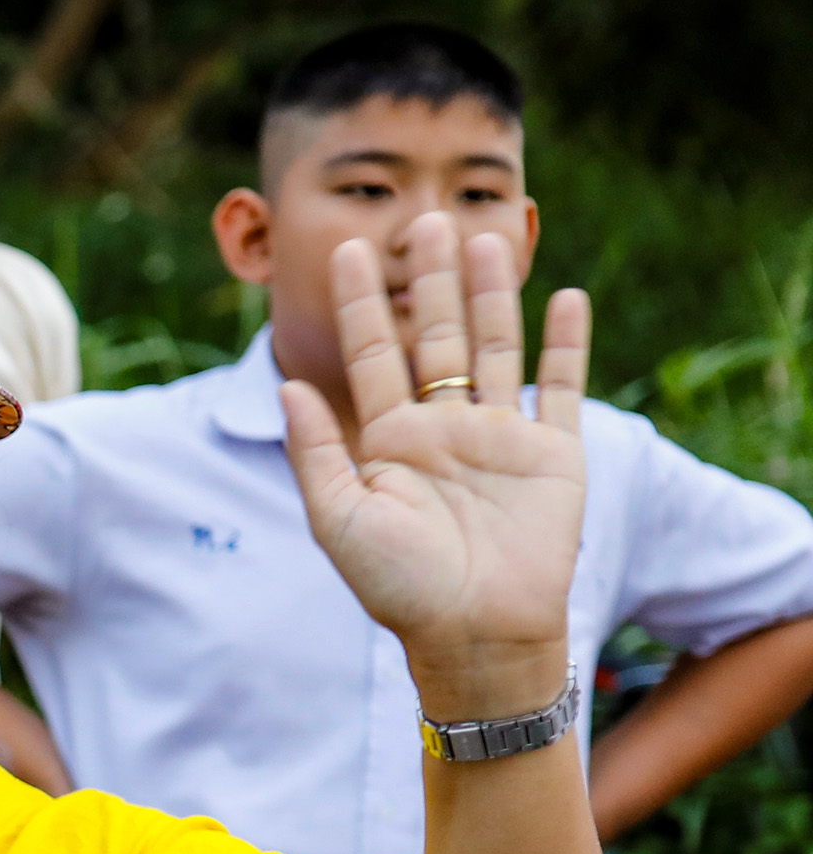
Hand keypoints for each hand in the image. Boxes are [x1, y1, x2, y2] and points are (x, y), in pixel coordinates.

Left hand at [285, 214, 588, 714]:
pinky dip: (566, 344)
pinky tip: (564, 296)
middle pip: (437, 337)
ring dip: (491, 296)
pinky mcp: (554, 454)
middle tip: (426, 220)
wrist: (475, 634)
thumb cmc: (399, 588)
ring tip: (483, 239)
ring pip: (495, 349)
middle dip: (430, 281)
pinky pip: (563, 387)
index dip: (361, 304)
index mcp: (388, 442)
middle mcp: (443, 431)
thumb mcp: (339, 519)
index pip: (370, 355)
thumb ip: (314, 452)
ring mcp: (500, 438)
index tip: (349, 250)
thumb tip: (287, 385)